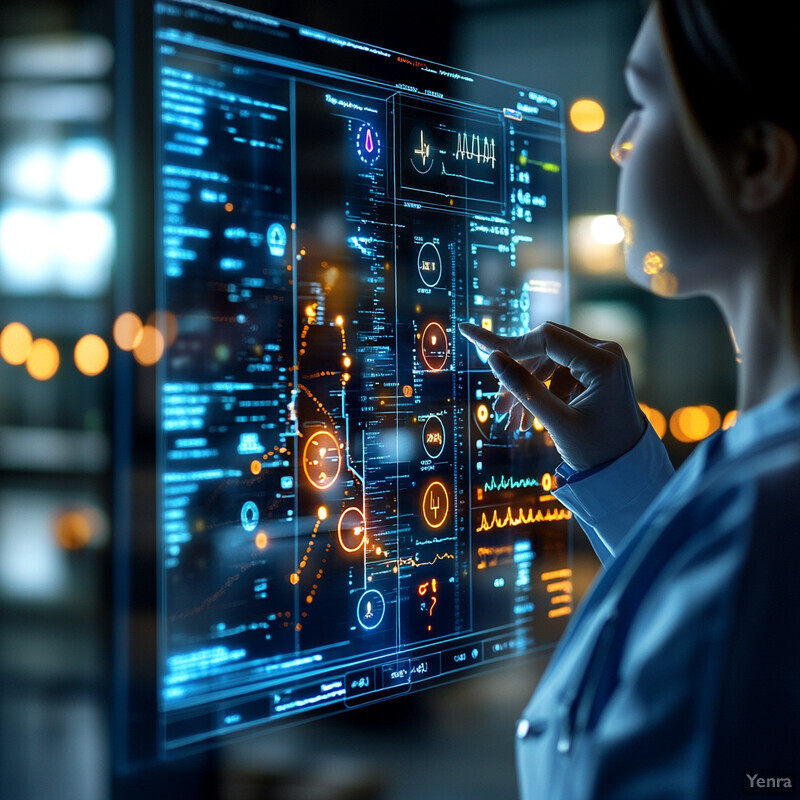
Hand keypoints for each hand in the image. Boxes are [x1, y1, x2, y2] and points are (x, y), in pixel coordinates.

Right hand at [459, 321, 645, 471]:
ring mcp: (602, 360)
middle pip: (545, 346)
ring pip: (548, 361)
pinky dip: (541, 392)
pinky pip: (558, 372)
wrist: (627, 469)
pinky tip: (528, 419)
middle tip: (497, 404)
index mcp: (602, 361)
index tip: (478, 345)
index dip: (509, 344)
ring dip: (527, 386)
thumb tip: (492, 358)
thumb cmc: (599, 450)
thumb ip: (524, 388)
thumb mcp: (557, 421)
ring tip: (510, 420)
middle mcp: (605, 352)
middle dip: (518, 372)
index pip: (545, 338)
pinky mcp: (596, 371)